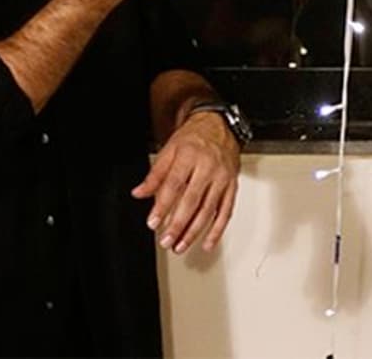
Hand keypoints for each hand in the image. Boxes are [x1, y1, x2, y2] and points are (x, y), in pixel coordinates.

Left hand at [131, 111, 239, 253]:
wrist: (221, 126)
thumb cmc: (194, 138)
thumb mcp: (170, 150)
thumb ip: (155, 174)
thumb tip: (139, 193)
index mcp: (190, 156)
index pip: (174, 185)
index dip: (163, 206)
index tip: (153, 222)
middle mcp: (208, 168)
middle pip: (192, 200)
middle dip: (178, 224)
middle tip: (166, 240)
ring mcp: (222, 178)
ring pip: (209, 210)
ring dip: (194, 231)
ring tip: (180, 245)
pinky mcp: (232, 187)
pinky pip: (226, 212)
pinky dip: (217, 230)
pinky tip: (207, 243)